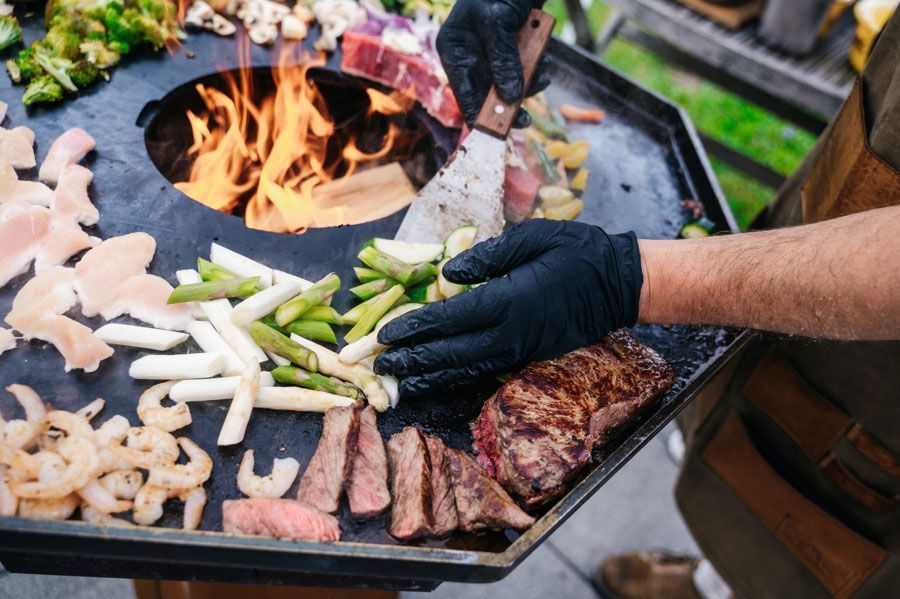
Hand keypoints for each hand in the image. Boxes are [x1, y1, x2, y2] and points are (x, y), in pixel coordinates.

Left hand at [374, 220, 643, 396]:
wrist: (621, 285)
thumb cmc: (578, 252)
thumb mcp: (533, 237)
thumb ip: (489, 255)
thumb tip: (448, 274)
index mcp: (509, 299)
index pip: (450, 319)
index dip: (415, 328)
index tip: (386, 334)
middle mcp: (511, 332)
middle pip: (451, 353)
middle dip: (412, 359)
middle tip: (377, 365)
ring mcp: (521, 350)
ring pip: (465, 369)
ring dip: (429, 376)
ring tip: (399, 382)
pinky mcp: (529, 357)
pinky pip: (484, 371)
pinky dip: (456, 377)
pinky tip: (437, 380)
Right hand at [436, 0, 551, 127]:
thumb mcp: (498, 24)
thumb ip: (503, 61)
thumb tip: (509, 97)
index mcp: (455, 49)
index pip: (464, 94)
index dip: (481, 115)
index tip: (498, 132)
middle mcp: (470, 55)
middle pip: (489, 94)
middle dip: (510, 101)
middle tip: (525, 119)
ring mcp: (493, 53)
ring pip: (511, 84)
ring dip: (530, 82)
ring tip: (543, 70)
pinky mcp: (513, 49)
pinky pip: (525, 69)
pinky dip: (537, 67)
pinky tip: (545, 57)